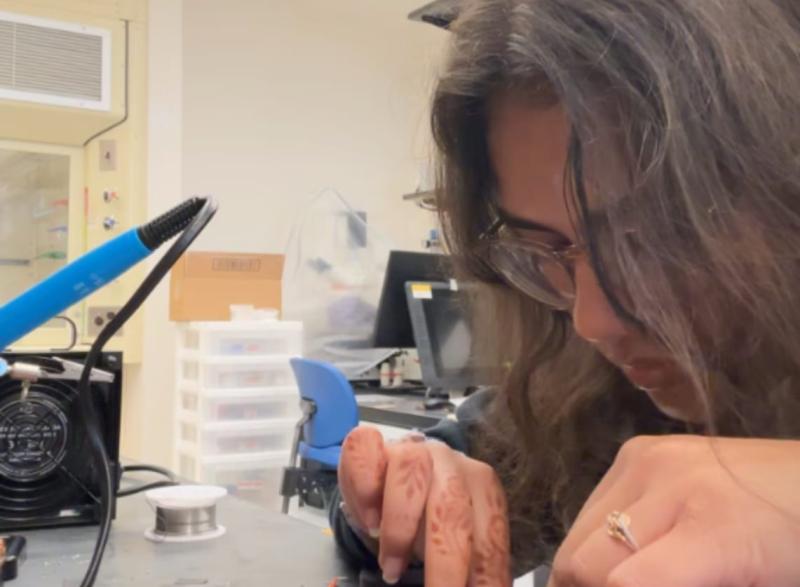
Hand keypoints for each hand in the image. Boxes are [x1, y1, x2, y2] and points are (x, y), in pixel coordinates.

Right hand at [338, 426, 511, 585]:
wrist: (394, 470)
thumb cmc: (427, 513)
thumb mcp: (454, 539)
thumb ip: (470, 566)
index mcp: (481, 485)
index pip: (488, 536)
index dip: (485, 575)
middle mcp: (449, 460)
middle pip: (452, 508)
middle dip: (446, 563)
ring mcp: (409, 448)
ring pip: (410, 472)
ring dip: (399, 530)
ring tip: (392, 570)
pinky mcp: (370, 443)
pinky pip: (365, 451)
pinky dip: (364, 488)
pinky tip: (369, 520)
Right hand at [550, 435, 799, 586]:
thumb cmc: (797, 555)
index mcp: (713, 532)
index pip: (621, 583)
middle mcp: (667, 482)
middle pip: (585, 559)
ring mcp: (646, 459)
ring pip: (579, 533)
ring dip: (589, 566)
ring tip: (619, 579)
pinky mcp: (637, 449)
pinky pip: (592, 505)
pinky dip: (598, 537)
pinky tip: (628, 548)